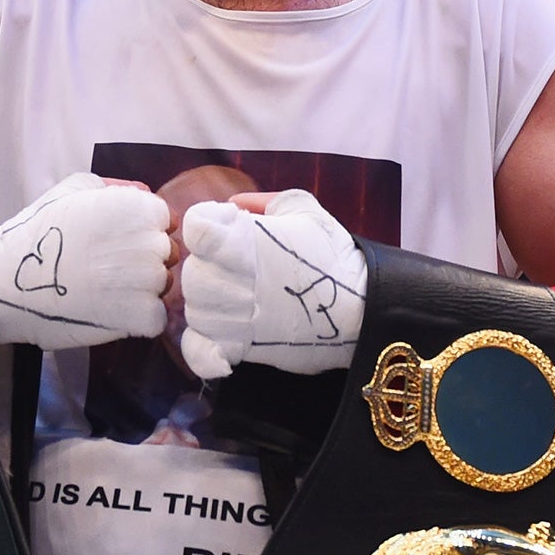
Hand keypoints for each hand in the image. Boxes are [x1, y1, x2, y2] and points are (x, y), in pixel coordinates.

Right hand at [0, 174, 172, 348]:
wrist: (6, 284)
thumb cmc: (37, 234)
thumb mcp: (71, 191)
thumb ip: (115, 188)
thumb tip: (144, 193)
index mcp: (133, 206)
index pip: (163, 218)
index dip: (141, 231)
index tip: (114, 243)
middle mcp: (145, 240)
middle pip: (166, 252)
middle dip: (143, 260)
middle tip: (107, 270)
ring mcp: (144, 280)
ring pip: (164, 284)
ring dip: (142, 290)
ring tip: (105, 291)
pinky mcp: (138, 316)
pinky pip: (157, 317)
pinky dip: (139, 320)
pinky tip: (110, 312)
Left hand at [178, 190, 366, 378]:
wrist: (362, 307)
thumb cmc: (333, 254)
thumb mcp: (304, 209)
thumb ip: (263, 202)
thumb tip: (233, 206)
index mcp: (243, 241)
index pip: (195, 229)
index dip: (206, 224)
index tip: (228, 227)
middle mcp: (231, 279)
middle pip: (192, 272)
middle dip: (209, 267)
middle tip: (237, 270)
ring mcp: (233, 318)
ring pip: (195, 309)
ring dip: (210, 303)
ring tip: (239, 300)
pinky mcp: (241, 349)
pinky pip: (200, 352)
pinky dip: (201, 349)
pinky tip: (219, 340)